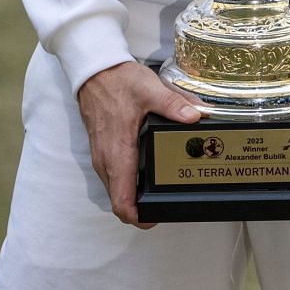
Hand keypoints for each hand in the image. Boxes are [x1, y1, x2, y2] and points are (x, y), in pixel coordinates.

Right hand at [77, 60, 202, 227]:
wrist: (94, 71)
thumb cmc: (118, 81)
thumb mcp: (150, 90)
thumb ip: (173, 104)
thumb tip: (195, 117)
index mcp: (117, 153)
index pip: (121, 201)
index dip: (138, 217)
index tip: (156, 218)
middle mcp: (106, 161)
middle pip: (120, 200)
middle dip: (141, 208)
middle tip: (167, 202)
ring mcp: (102, 156)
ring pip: (116, 189)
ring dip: (133, 196)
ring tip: (160, 189)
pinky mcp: (102, 149)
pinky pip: (114, 176)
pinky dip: (127, 182)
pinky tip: (146, 172)